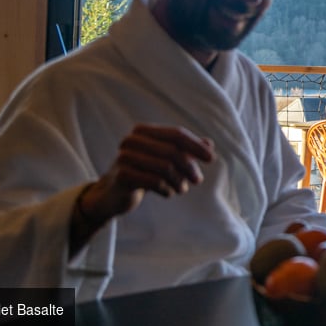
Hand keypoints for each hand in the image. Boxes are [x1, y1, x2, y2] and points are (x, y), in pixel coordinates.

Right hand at [80, 125, 214, 222]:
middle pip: (172, 151)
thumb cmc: (144, 172)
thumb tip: (209, 144)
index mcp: (143, 131)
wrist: (114, 194)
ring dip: (179, 181)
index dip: (196, 146)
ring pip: (165, 167)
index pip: (176, 134)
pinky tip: (168, 193)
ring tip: (181, 188)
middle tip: (197, 180)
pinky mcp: (122, 176)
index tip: (211, 158)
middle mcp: (131, 140)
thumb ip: (186, 150)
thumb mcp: (166, 159)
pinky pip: (154, 182)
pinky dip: (167, 189)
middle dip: (189, 167)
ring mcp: (124, 158)